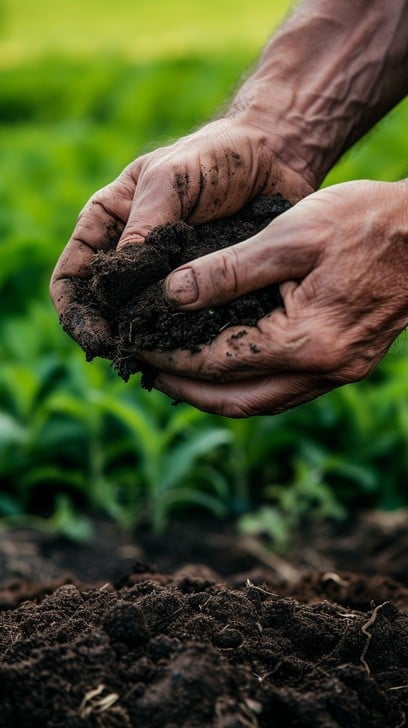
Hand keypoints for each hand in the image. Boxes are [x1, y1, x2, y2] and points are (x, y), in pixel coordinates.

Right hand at [50, 116, 312, 357]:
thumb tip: (117, 287)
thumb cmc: (214, 157)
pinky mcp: (202, 290)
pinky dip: (183, 341)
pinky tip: (192, 355)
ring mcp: (166, 278)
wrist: (273, 157)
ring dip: (145, 346)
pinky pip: (185, 323)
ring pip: (142, 324)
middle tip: (126, 359)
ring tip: (158, 363)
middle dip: (108, 337)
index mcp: (107, 225)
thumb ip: (142, 228)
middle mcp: (131, 257)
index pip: (72, 278)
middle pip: (102, 311)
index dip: (75, 314)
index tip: (95, 338)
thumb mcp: (168, 181)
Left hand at [142, 180, 407, 416]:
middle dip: (186, 389)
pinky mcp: (346, 366)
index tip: (137, 343)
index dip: (171, 355)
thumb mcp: (292, 233)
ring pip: (261, 403)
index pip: (219, 361)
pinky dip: (248, 386)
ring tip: (178, 376)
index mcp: (307, 339)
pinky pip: (284, 392)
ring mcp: (338, 374)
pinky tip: (227, 368)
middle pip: (237, 399)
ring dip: (215, 395)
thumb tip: (173, 293)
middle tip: (148, 371)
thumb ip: (229, 268)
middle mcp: (323, 370)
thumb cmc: (365, 223)